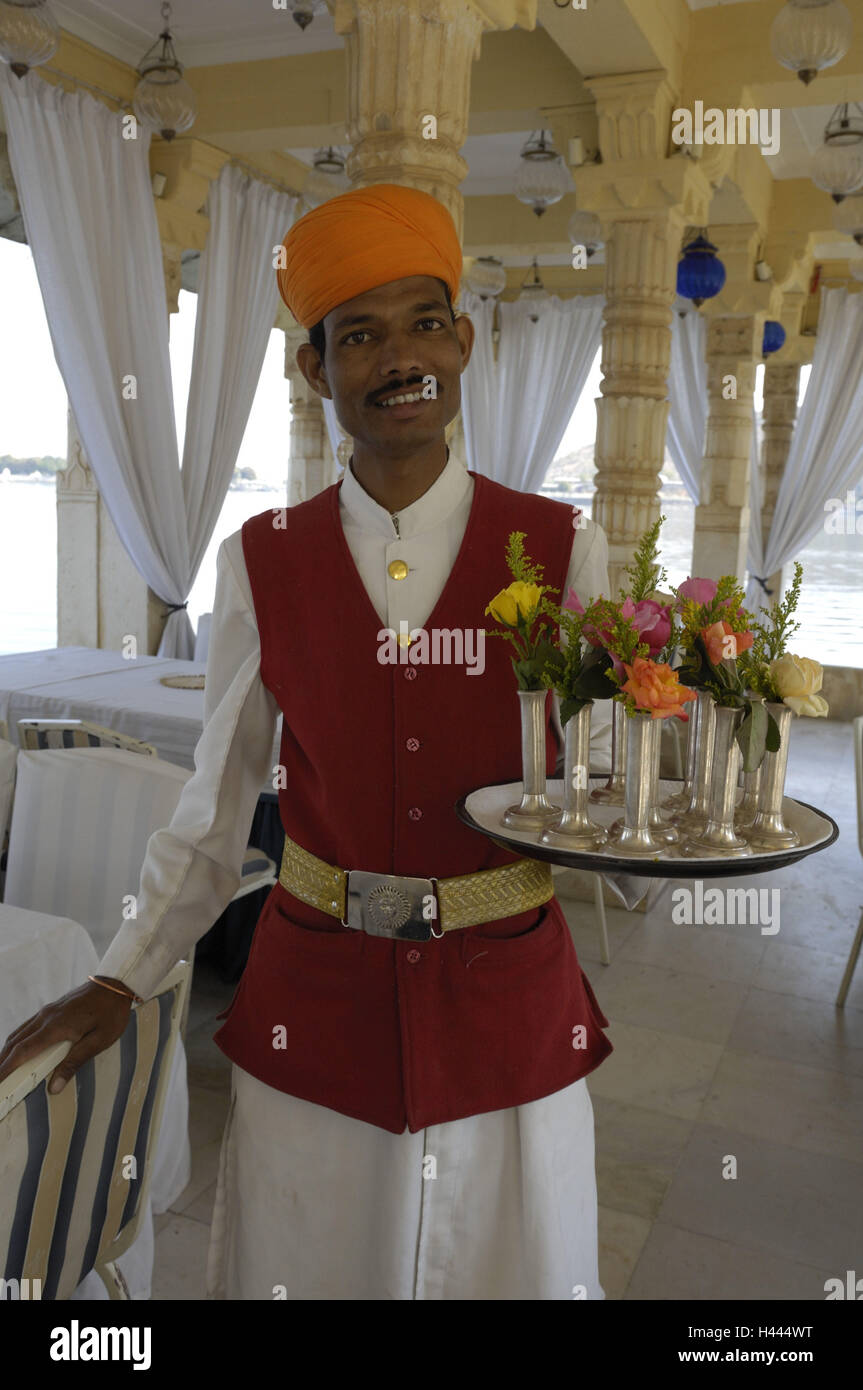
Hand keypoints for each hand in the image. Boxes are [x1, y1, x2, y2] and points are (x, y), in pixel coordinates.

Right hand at [0, 979, 133, 1094]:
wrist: (116, 984)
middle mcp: (46, 1018)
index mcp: (56, 1027)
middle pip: (15, 1043)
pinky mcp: (51, 1009)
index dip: (6, 1068)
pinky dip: (17, 1041)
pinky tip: (18, 1051)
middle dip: (2, 1063)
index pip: (23, 1051)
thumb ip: (75, 1062)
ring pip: (18, 1034)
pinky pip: (27, 1027)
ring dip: (7, 1052)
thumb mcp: (99, 1041)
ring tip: (3, 1070)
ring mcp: (47, 1012)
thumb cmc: (111, 1012)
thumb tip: (54, 1087)